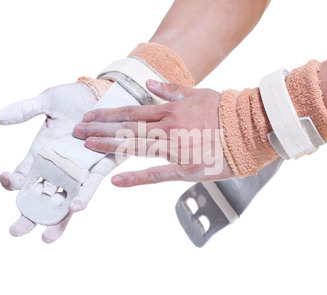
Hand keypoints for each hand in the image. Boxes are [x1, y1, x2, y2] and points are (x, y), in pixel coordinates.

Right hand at [0, 82, 116, 242]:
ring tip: (47, 237)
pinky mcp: (101, 166)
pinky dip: (83, 195)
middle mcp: (60, 166)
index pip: (23, 175)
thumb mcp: (47, 102)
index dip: (13, 182)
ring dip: (57, 218)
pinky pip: (91, 184)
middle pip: (42, 197)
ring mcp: (80, 168)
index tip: (8, 178)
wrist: (106, 92)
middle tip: (15, 231)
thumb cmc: (75, 99)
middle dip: (29, 215)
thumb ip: (24, 110)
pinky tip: (75, 207)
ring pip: (66, 199)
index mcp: (43, 154)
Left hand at [73, 80, 234, 186]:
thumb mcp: (198, 93)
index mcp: (171, 110)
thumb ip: (171, 89)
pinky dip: (136, 177)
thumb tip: (151, 82)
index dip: (108, 115)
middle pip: (127, 128)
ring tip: (88, 146)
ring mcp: (176, 148)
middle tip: (76, 132)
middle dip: (100, 129)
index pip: (131, 112)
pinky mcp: (186, 168)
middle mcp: (169, 128)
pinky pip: (157, 174)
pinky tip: (117, 180)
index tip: (89, 116)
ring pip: (136, 147)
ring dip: (110, 146)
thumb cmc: (225, 109)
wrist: (250, 128)